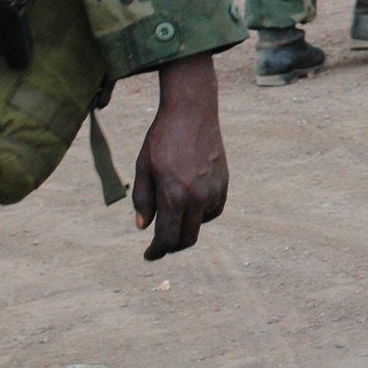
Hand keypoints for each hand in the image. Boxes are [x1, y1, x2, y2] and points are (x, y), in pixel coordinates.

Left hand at [133, 54, 227, 261]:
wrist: (192, 111)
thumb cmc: (162, 138)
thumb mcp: (143, 168)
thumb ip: (143, 200)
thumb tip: (144, 227)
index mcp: (173, 196)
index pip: (166, 238)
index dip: (156, 252)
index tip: (149, 255)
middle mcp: (196, 198)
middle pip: (186, 239)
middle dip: (172, 246)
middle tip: (160, 244)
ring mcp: (213, 190)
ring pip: (200, 224)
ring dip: (186, 226)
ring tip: (173, 213)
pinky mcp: (224, 182)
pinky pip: (213, 209)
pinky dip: (202, 213)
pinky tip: (191, 202)